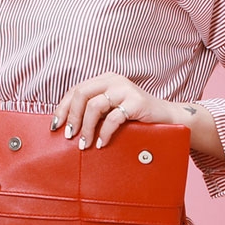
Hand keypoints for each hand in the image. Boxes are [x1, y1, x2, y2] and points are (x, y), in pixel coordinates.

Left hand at [52, 72, 224, 159]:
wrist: (168, 119)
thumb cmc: (136, 119)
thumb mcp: (112, 112)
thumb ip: (94, 113)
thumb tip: (67, 128)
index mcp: (104, 81)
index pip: (75, 91)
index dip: (63, 108)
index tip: (55, 126)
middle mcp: (113, 81)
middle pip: (81, 95)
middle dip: (72, 118)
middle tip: (69, 136)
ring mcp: (125, 90)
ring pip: (94, 106)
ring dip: (85, 128)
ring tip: (85, 144)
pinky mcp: (137, 102)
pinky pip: (113, 117)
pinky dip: (104, 132)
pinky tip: (101, 143)